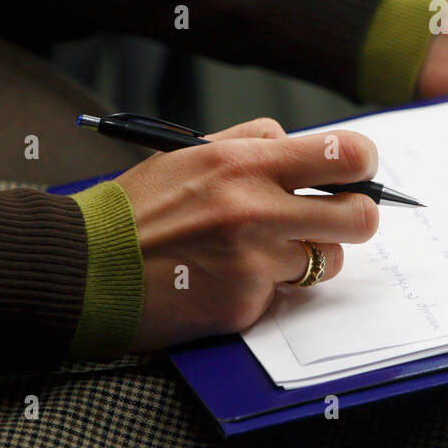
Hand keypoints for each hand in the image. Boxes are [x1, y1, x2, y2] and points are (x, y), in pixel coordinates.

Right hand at [115, 118, 380, 351]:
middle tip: (335, 217)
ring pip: (328, 259)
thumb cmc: (137, 209)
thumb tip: (302, 144)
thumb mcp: (189, 151)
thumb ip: (253, 142)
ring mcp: (254, 263)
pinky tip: (227, 278)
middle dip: (356, 216)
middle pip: (360, 216)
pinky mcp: (244, 305)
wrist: (84, 268)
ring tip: (266, 249)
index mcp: (244, 164)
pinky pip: (284, 292)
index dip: (362, 164)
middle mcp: (256, 211)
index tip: (357, 172)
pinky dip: (266, 286)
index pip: (346, 155)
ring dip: (309, 255)